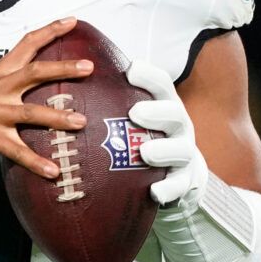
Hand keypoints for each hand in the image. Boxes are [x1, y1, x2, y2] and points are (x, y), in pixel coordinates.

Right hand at [0, 18, 90, 178]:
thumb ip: (12, 81)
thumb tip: (44, 77)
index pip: (26, 45)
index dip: (49, 31)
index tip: (72, 21)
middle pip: (34, 73)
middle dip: (63, 68)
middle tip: (88, 67)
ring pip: (32, 113)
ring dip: (58, 118)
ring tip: (81, 122)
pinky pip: (19, 151)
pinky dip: (37, 162)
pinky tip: (54, 170)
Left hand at [126, 59, 205, 209]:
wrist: (180, 171)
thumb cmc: (147, 136)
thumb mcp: (137, 117)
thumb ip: (115, 101)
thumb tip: (76, 76)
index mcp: (166, 105)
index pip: (161, 85)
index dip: (148, 77)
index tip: (131, 70)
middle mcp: (178, 126)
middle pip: (174, 115)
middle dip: (157, 112)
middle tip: (135, 112)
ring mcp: (183, 153)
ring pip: (180, 150)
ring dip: (163, 150)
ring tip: (145, 152)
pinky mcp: (184, 180)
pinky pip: (179, 185)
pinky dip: (169, 188)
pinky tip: (154, 191)